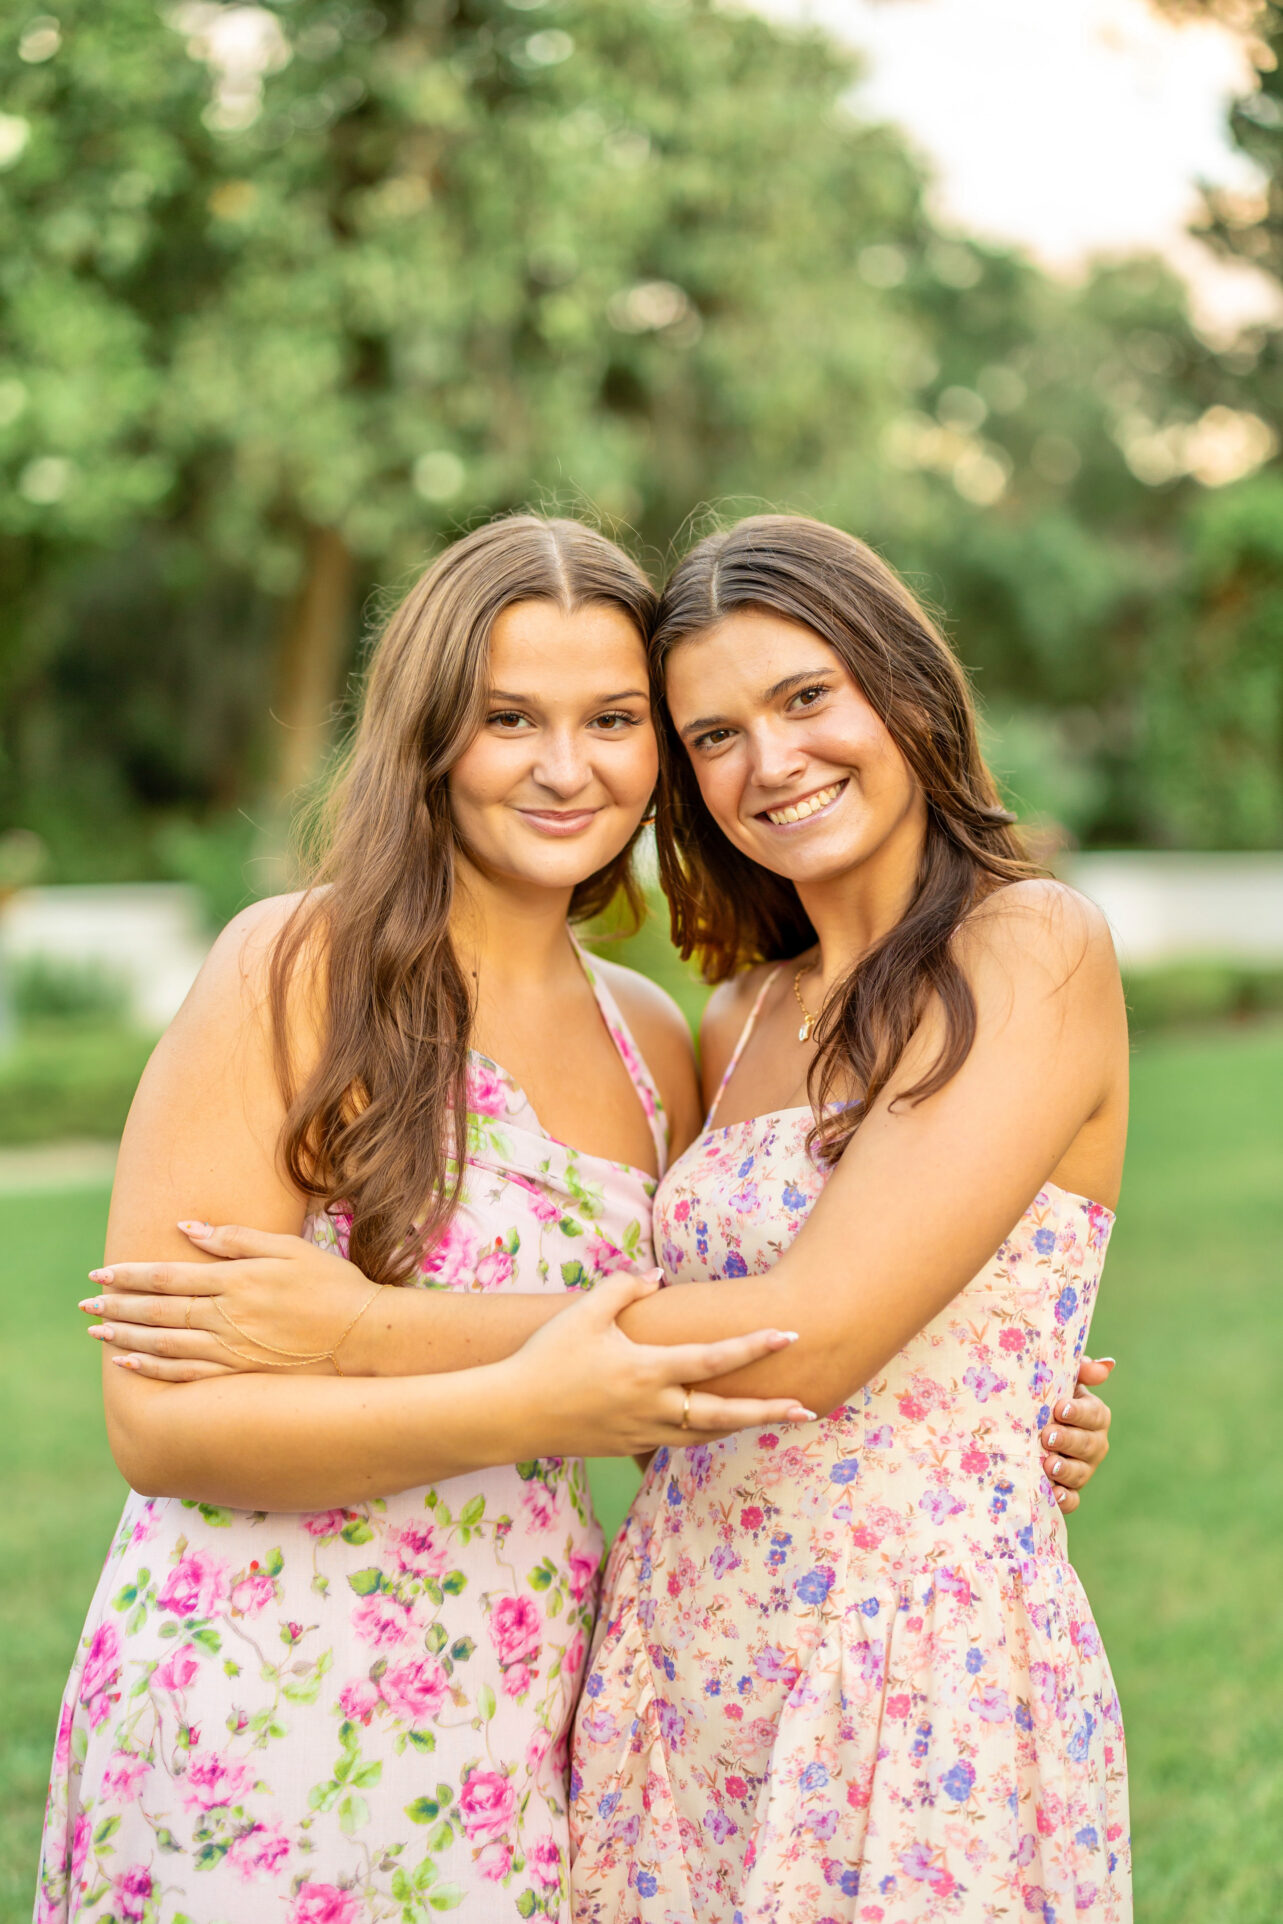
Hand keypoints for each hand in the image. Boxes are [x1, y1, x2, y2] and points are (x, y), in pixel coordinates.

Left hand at [80, 1222, 378, 1380]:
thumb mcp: (288, 1248)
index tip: (100, 1274)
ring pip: (163, 1344)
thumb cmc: (331, 1285)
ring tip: (97, 1334)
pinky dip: (151, 1369)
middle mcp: (226, 1316)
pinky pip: (185, 1373)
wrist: (364, 1336)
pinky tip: (128, 1366)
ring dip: (124, 1338)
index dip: (130, 1275)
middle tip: (84, 1305)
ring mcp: (231, 1350)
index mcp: (236, 1280)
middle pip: (157, 1311)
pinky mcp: (239, 1375)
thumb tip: (187, 1229)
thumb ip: (235, 1239)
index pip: (168, 1276)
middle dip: (116, 1307)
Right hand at [509, 1269, 813, 1455]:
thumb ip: (624, 1287)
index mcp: (646, 1371)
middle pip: (725, 1414)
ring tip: (775, 1416)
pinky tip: (719, 1423)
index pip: (713, 1359)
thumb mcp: (583, 1312)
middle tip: (808, 1408)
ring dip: (742, 1425)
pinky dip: (705, 1431)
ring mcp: (643, 1433)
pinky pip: (678, 1440)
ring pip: (706, 1433)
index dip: (754, 1346)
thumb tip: (658, 1274)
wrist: (512, 1414)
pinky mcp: (630, 1446)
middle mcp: (653, 1408)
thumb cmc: (546, 1357)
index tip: (789, 1334)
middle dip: (768, 1411)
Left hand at [1041, 1354, 1114, 1512]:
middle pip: (1089, 1445)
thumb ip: (1081, 1370)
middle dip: (1069, 1440)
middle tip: (1047, 1436)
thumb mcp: (1060, 1379)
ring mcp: (1082, 1469)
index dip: (1079, 1412)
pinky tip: (1053, 1494)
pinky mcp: (1068, 1491)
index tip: (1060, 1408)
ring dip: (1066, 1470)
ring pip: (1081, 1473)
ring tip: (1048, 1464)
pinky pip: (1072, 1499)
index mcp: (1094, 1415)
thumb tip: (1107, 1365)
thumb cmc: (1044, 1396)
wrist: (1020, 1425)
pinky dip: (1065, 1499)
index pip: (1095, 1414)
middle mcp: (1093, 1443)